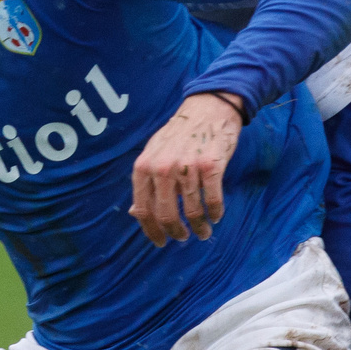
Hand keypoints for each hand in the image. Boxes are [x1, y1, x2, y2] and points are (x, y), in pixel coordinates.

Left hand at [129, 92, 242, 246]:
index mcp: (144, 166)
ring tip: (203, 231)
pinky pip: (213, 201)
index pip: (143, 210)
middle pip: (167, 215)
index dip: (151, 231)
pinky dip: (215, 213)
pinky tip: (216, 216)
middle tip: (183, 237)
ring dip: (200, 228)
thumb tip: (134, 213)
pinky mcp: (211, 166)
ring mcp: (187, 166)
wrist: (208, 108)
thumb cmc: (179, 134)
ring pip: (193, 212)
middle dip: (176, 232)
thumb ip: (145, 182)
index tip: (160, 241)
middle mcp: (162, 167)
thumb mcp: (154, 153)